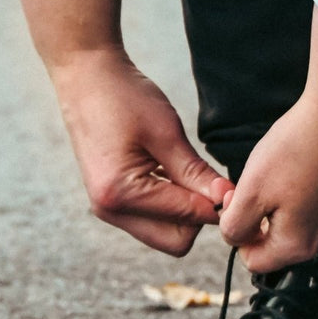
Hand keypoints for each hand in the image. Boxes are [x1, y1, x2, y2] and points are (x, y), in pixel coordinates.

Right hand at [52, 49, 234, 256]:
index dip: (215, 206)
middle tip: (208, 180)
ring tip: (185, 170)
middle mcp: (110, 210)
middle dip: (198, 216)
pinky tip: (169, 170)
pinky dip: (169, 202)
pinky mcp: (111, 201)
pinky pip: (152, 218)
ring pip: (165, 233)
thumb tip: (226, 200)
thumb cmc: (123, 98)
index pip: (186, 222)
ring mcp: (108, 209)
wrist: (86, 77)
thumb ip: (196, 173)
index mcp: (121, 195)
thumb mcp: (166, 133)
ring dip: (184, 209)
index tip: (231, 185)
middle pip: (176, 241)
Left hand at [219, 89, 317, 270]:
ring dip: (278, 202)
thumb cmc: (295, 151)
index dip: (236, 232)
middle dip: (257, 214)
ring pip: (294, 222)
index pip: (253, 260)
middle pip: (275, 241)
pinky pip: (314, 205)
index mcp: (299, 246)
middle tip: (251, 178)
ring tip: (279, 169)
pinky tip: (301, 162)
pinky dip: (301, 189)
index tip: (236, 197)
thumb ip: (235, 226)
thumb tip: (235, 237)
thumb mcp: (250, 191)